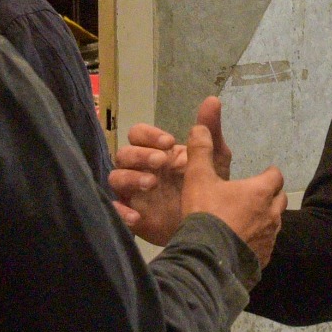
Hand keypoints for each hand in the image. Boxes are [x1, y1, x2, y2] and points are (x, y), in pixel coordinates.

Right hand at [109, 96, 230, 244]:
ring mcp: (134, 193)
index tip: (169, 142)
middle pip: (124, 153)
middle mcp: (141, 169)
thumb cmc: (212, 192)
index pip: (138, 134)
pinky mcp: (133, 217)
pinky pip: (115, 210)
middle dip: (140, 155)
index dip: (148, 135)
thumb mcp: (216, 159)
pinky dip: (121, 211)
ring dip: (131, 178)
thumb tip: (213, 99)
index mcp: (157, 152)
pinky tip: (137, 217)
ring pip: (116, 177)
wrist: (212, 231)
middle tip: (162, 161)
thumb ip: (210, 131)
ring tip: (153, 184)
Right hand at [182, 116, 280, 264]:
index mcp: (259, 191)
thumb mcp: (198, 179)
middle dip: (271, 196)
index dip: (269, 174)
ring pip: (275, 224)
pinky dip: (258, 242)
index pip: (276, 176)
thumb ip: (200, 152)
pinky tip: (242, 244)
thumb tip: (199, 127)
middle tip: (255, 197)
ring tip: (248, 221)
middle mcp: (271, 214)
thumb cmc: (205, 214)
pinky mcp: (264, 259)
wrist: (206, 259)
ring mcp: (269, 239)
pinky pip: (266, 246)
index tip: (263, 173)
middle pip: (280, 199)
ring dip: (265, 219)